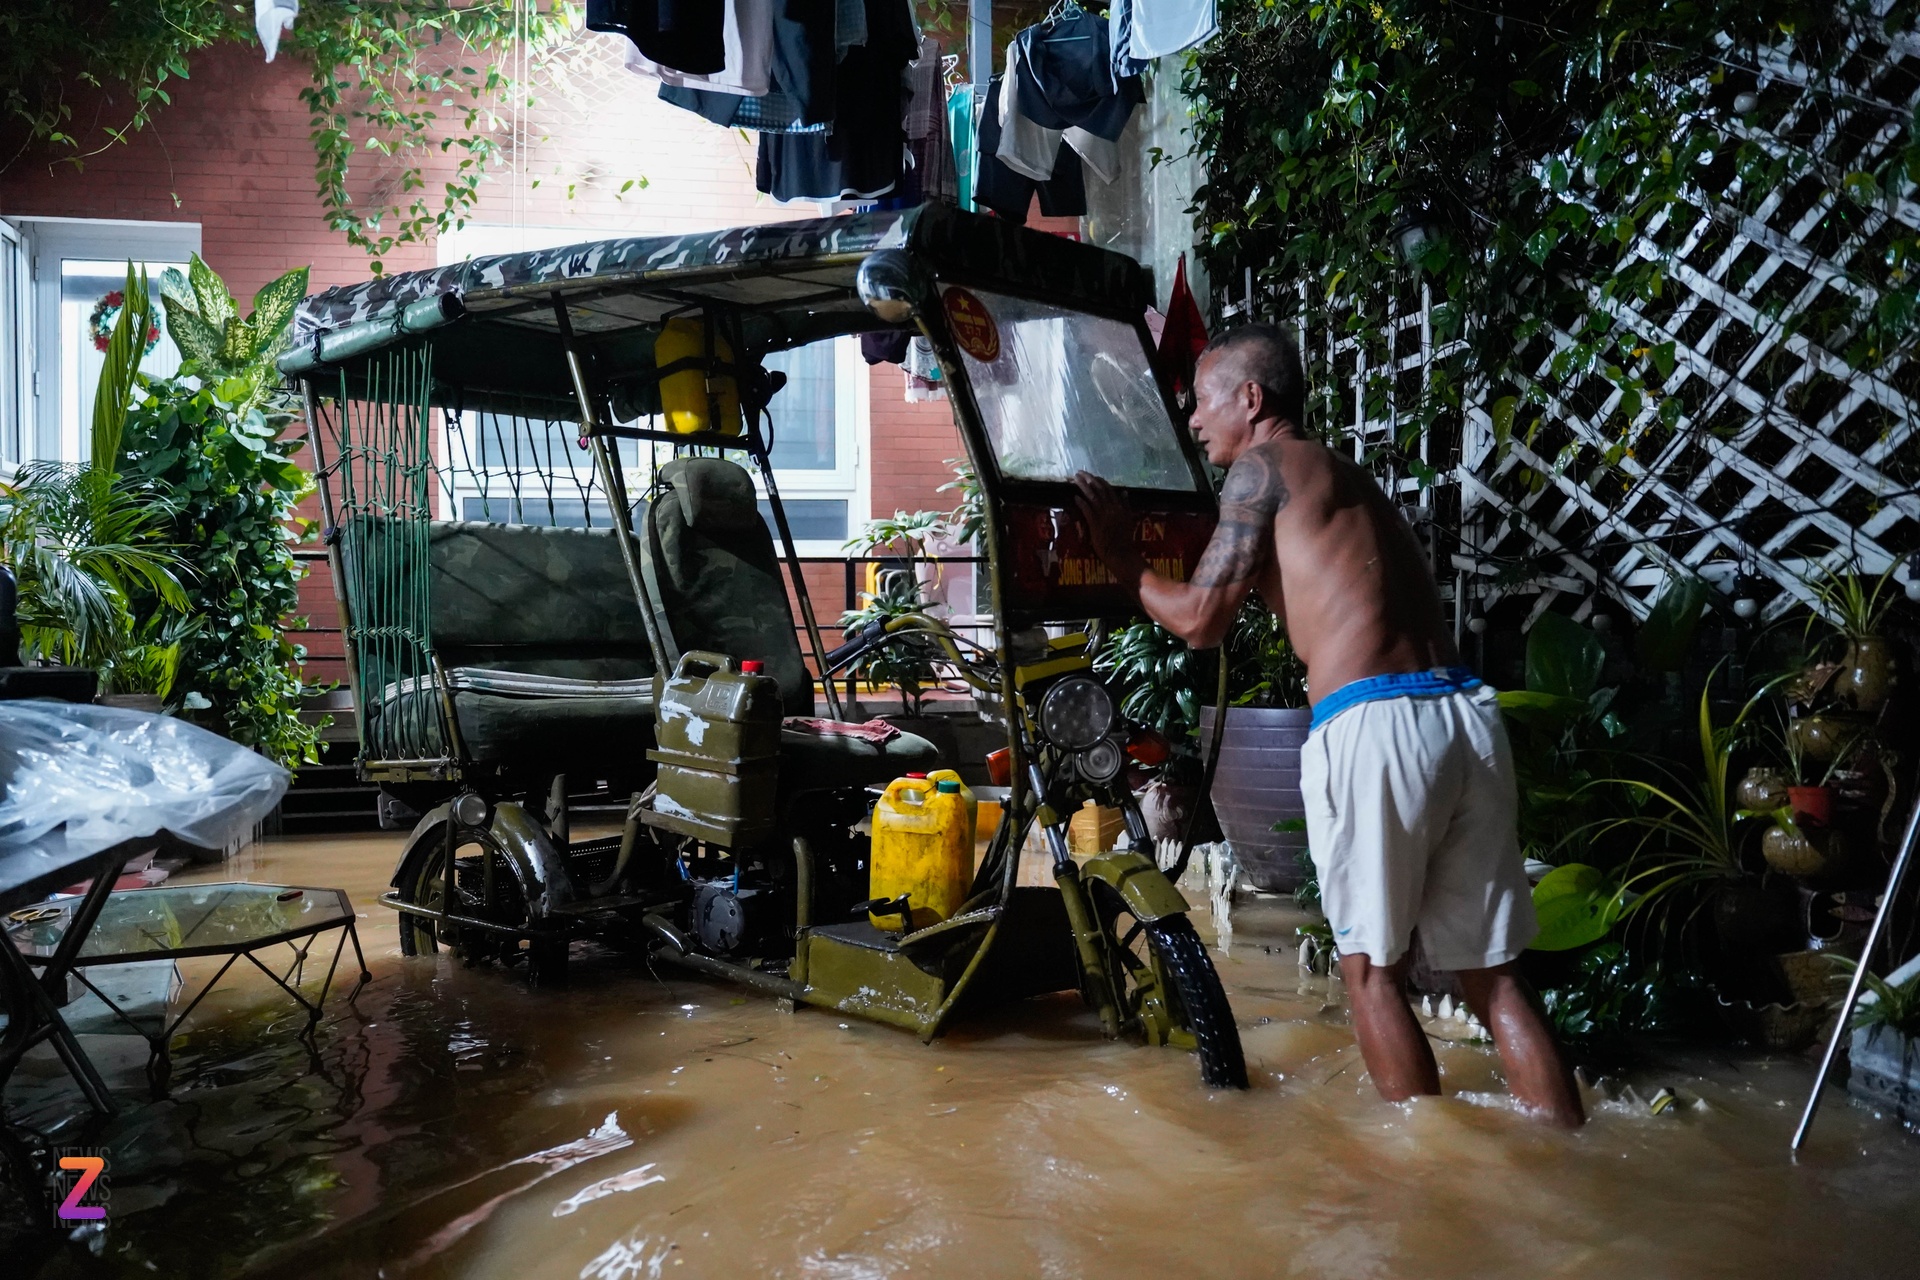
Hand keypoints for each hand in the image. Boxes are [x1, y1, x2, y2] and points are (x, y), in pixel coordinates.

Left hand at [1071, 472, 1144, 593]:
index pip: (1108, 489)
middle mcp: (1112, 508)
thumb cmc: (1124, 538)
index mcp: (1120, 506)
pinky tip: (1075, 497)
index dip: (1098, 480)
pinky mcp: (1095, 524)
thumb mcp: (1129, 518)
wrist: (1121, 553)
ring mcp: (1103, 515)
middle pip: (1098, 489)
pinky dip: (1081, 502)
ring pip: (1092, 496)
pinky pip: (1087, 510)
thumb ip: (1126, 505)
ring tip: (1075, 479)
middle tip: (1079, 472)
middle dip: (1088, 479)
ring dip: (1082, 486)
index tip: (1091, 475)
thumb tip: (1125, 492)